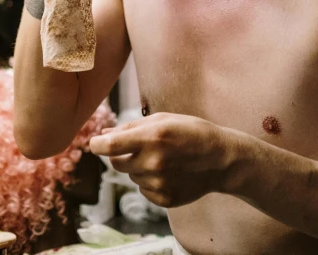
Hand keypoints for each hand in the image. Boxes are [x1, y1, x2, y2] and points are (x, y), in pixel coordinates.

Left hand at [89, 112, 236, 207]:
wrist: (221, 159)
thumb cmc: (191, 132)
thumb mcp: (163, 119)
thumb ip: (131, 127)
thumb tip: (104, 134)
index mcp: (151, 137)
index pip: (109, 146)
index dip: (97, 144)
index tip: (95, 143)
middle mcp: (153, 162)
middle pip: (116, 163)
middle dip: (119, 154)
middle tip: (136, 147)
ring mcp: (159, 183)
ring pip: (131, 176)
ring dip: (137, 167)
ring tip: (161, 158)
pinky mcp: (164, 199)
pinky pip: (143, 189)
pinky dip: (148, 180)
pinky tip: (167, 172)